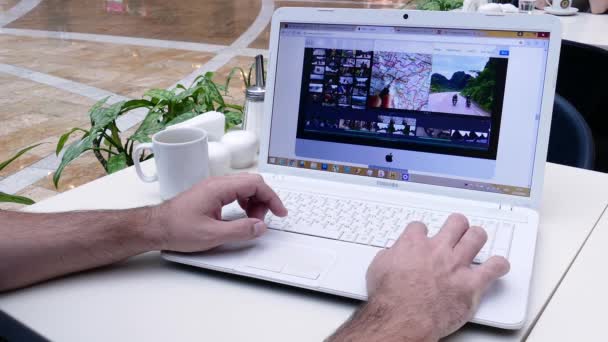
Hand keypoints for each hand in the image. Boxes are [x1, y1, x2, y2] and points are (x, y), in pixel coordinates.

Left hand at [151, 173, 286, 251]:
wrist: (154, 227)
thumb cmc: (176, 228)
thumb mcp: (212, 235)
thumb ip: (240, 230)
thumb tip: (260, 227)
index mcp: (219, 187)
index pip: (255, 184)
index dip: (271, 198)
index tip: (279, 212)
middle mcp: (217, 183)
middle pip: (252, 183)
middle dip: (263, 201)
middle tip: (262, 221)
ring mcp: (213, 188)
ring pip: (244, 188)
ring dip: (254, 203)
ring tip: (251, 221)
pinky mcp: (210, 195)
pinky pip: (235, 193)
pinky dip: (244, 203)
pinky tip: (242, 216)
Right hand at [328, 214, 509, 341]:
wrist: (402, 318)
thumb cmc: (389, 298)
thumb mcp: (377, 268)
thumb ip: (389, 256)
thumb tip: (390, 254)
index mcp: (413, 243)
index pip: (420, 226)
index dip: (422, 232)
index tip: (423, 237)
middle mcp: (438, 249)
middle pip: (456, 223)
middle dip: (457, 225)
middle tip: (457, 230)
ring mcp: (456, 265)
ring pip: (477, 237)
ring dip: (477, 238)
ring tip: (477, 241)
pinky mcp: (471, 283)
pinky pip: (494, 268)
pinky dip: (499, 265)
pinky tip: (498, 266)